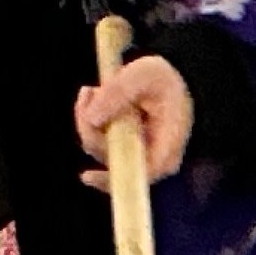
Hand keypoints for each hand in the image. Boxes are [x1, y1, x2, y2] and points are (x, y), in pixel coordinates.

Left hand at [76, 53, 192, 184]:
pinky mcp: (120, 147)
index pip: (143, 173)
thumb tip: (92, 119)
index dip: (114, 179)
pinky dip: (87, 118)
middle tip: (88, 91)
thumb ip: (118, 93)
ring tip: (92, 89)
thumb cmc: (159, 78)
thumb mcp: (142, 74)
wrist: (161, 78)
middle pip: (110, 157)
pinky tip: (90, 95)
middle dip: (89, 127)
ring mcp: (135, 154)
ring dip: (86, 117)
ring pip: (97, 147)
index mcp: (169, 144)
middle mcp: (153, 156)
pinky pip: (95, 139)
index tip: (86, 175)